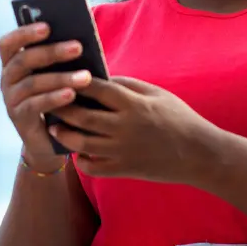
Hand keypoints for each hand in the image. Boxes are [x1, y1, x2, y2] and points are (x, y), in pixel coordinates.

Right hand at [0, 22, 94, 159]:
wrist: (51, 139)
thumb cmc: (58, 98)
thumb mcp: (57, 76)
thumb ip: (60, 60)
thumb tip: (78, 41)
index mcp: (12, 63)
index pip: (8, 43)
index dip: (24, 33)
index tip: (47, 26)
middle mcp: (7, 79)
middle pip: (23, 60)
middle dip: (52, 52)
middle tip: (78, 47)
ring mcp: (10, 99)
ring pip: (32, 84)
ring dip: (60, 78)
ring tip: (85, 76)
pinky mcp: (19, 118)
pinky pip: (35, 105)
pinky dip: (55, 98)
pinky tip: (72, 95)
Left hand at [48, 76, 216, 182]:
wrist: (199, 154)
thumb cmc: (179, 118)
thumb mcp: (157, 94)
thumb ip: (128, 84)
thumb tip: (100, 78)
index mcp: (133, 103)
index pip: (96, 88)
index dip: (75, 81)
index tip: (59, 76)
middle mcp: (125, 126)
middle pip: (81, 115)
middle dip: (60, 107)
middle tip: (47, 101)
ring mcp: (123, 150)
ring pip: (81, 143)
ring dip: (63, 134)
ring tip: (55, 127)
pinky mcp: (124, 169)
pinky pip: (93, 167)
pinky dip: (81, 161)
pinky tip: (77, 153)